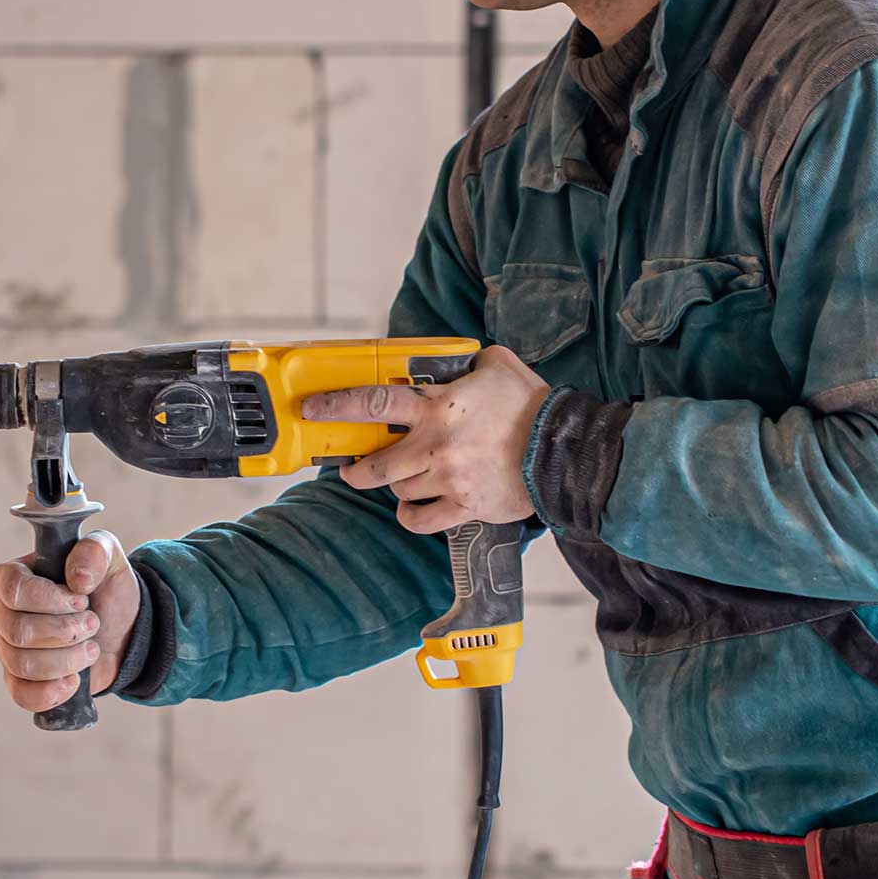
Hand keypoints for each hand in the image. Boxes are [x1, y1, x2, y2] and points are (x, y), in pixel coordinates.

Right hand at [0, 531, 139, 714]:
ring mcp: (7, 649)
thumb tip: (77, 579)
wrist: (123, 631)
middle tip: (93, 623)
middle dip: (65, 632)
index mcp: (15, 577)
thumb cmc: (106, 590)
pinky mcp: (20, 681)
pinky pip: (21, 694)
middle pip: (17, 631)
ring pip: (22, 664)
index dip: (49, 599)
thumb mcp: (111, 559)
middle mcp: (3, 613)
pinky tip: (74, 681)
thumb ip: (95, 552)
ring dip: (67, 660)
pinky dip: (52, 692)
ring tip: (91, 649)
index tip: (82, 599)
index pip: (13, 589)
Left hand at [299, 346, 549, 533]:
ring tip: (404, 480)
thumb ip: (471, 361)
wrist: (565, 450)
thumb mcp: (500, 365)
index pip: (374, 402)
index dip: (336, 405)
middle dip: (356, 468)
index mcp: (439, 406)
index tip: (312, 409)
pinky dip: (412, 516)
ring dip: (395, 486)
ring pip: (398, 490)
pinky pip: (421, 520)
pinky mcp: (464, 507)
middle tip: (352, 467)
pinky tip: (414, 508)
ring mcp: (449, 479)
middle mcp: (436, 444)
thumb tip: (462, 358)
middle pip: (376, 464)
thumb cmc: (533, 405)